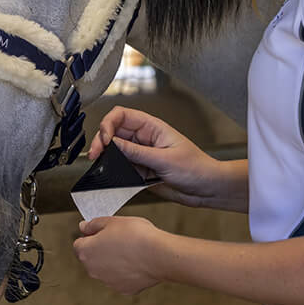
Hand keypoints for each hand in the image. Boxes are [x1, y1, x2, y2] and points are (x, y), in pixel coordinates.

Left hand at [73, 215, 162, 294]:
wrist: (157, 255)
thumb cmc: (135, 235)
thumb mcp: (111, 221)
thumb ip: (93, 224)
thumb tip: (83, 227)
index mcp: (86, 252)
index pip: (79, 244)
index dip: (90, 236)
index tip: (102, 231)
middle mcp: (93, 271)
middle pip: (92, 258)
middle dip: (101, 249)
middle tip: (118, 238)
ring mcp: (108, 282)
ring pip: (106, 269)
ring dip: (113, 261)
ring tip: (130, 249)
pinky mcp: (123, 289)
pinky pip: (120, 278)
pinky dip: (125, 272)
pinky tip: (136, 262)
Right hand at [88, 107, 223, 207]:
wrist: (208, 189)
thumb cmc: (197, 168)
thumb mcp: (165, 160)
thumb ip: (137, 153)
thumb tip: (113, 143)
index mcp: (153, 127)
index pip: (122, 115)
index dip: (109, 124)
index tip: (105, 140)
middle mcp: (145, 138)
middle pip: (114, 132)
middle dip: (101, 141)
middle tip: (95, 154)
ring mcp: (142, 155)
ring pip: (115, 151)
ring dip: (105, 156)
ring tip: (99, 165)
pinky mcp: (141, 171)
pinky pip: (122, 168)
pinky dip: (113, 171)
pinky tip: (110, 175)